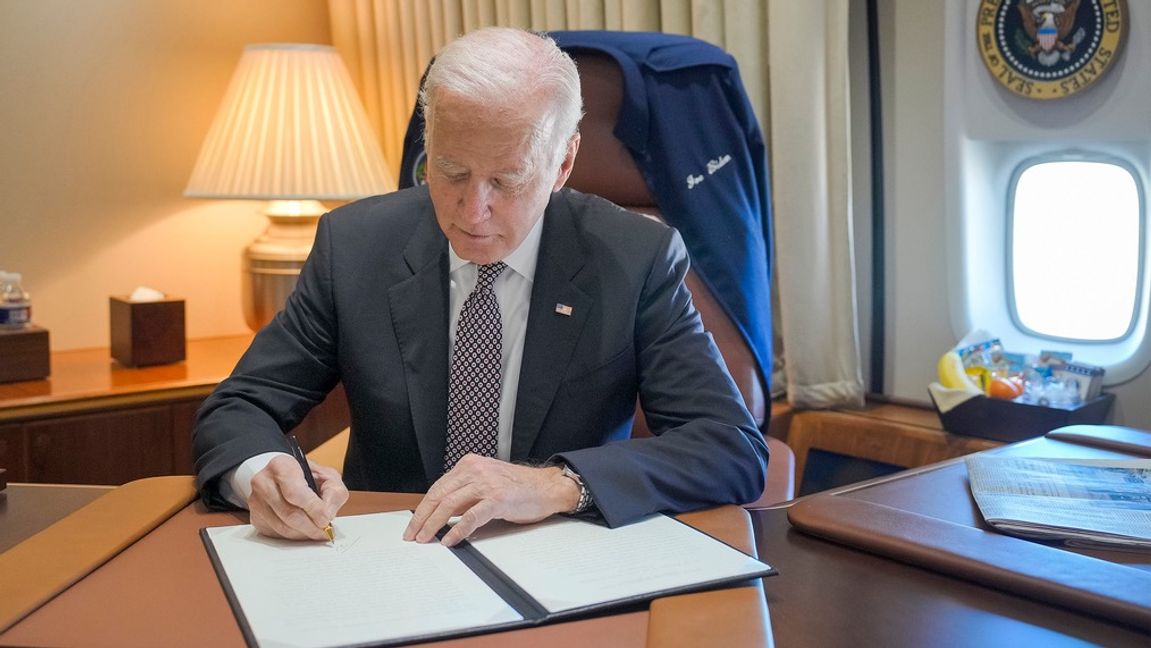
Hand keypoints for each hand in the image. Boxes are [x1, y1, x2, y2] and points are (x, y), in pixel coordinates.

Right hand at [248, 455, 348, 540]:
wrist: (282, 477)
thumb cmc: (306, 476)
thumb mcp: (327, 476)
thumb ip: (333, 493)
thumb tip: (327, 515)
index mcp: (281, 466)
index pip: (295, 493)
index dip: (313, 509)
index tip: (326, 519)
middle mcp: (263, 482)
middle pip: (289, 513)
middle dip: (311, 527)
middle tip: (325, 532)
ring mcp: (256, 501)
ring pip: (283, 527)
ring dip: (304, 534)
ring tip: (317, 532)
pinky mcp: (256, 518)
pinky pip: (276, 534)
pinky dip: (294, 537)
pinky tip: (303, 531)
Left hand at [403, 455, 580, 545]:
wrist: (546, 487)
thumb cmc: (518, 488)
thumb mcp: (486, 483)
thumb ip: (465, 494)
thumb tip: (442, 515)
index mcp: (469, 465)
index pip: (437, 487)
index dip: (422, 508)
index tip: (413, 524)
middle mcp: (475, 470)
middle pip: (439, 495)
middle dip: (422, 518)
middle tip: (412, 535)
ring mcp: (486, 484)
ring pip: (449, 504)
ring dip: (433, 525)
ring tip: (425, 539)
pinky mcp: (497, 499)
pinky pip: (470, 516)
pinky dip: (457, 530)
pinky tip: (449, 540)